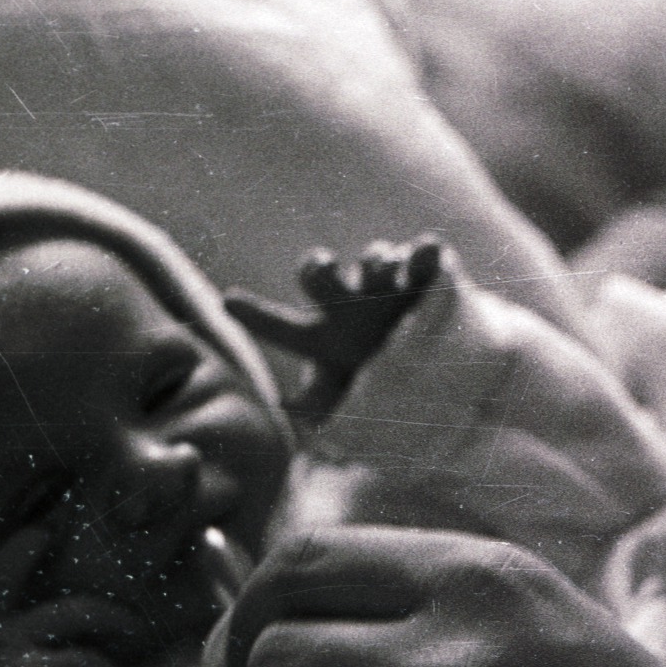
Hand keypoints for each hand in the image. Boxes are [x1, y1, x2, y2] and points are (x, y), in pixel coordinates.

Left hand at [223, 240, 440, 423]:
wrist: (436, 370)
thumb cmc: (378, 384)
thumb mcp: (346, 399)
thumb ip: (318, 407)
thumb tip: (288, 415)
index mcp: (322, 335)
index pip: (283, 327)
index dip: (257, 316)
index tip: (229, 302)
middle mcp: (349, 302)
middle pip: (320, 277)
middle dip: (318, 269)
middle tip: (323, 269)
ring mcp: (388, 286)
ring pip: (374, 259)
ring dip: (376, 261)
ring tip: (385, 273)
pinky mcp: (427, 275)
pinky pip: (425, 253)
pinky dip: (424, 251)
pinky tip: (426, 253)